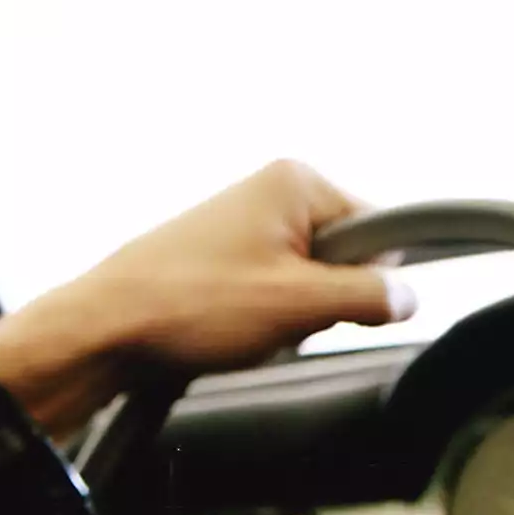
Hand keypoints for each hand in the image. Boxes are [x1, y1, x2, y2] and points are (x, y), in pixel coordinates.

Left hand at [0, 160, 413, 437]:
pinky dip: (258, 322)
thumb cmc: (189, 305)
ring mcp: (239, 226)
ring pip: (305, 285)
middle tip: (279, 319)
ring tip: (244, 326)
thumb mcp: (301, 305)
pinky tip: (227, 333)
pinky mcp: (218, 260)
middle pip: (342, 260)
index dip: (370, 280)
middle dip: (322, 302)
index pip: (381, 230)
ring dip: (289, 319)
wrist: (104, 330)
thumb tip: (409, 297)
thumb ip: (370, 297)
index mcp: (294, 182)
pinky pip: (268, 296)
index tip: (341, 306)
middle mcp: (267, 192)